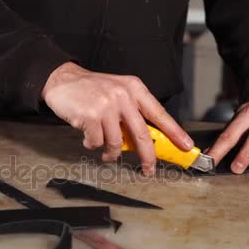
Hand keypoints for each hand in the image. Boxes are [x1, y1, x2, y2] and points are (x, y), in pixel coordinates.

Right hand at [41, 62, 193, 175]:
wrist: (62, 80)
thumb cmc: (91, 89)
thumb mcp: (117, 92)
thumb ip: (132, 112)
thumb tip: (146, 141)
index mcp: (134, 88)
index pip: (159, 113)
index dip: (174, 132)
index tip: (186, 146)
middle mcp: (123, 96)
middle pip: (142, 134)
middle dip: (147, 157)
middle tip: (149, 169)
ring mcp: (106, 106)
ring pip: (117, 143)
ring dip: (110, 153)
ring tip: (105, 151)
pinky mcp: (90, 116)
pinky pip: (97, 143)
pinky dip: (92, 144)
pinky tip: (88, 136)